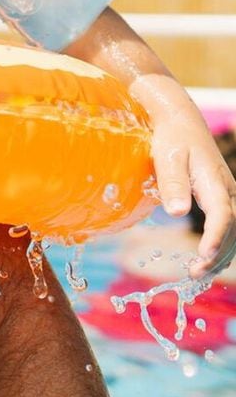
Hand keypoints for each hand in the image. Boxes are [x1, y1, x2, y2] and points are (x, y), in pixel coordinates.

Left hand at [151, 117, 235, 278]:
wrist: (180, 123)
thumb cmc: (171, 139)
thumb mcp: (167, 157)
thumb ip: (172, 183)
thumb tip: (177, 213)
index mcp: (215, 181)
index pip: (222, 214)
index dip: (215, 236)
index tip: (204, 255)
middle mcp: (228, 190)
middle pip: (232, 229)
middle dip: (217, 254)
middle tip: (194, 272)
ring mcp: (227, 195)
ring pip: (233, 231)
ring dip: (220, 255)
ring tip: (197, 274)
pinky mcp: (221, 199)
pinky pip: (228, 227)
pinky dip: (222, 246)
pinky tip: (208, 262)